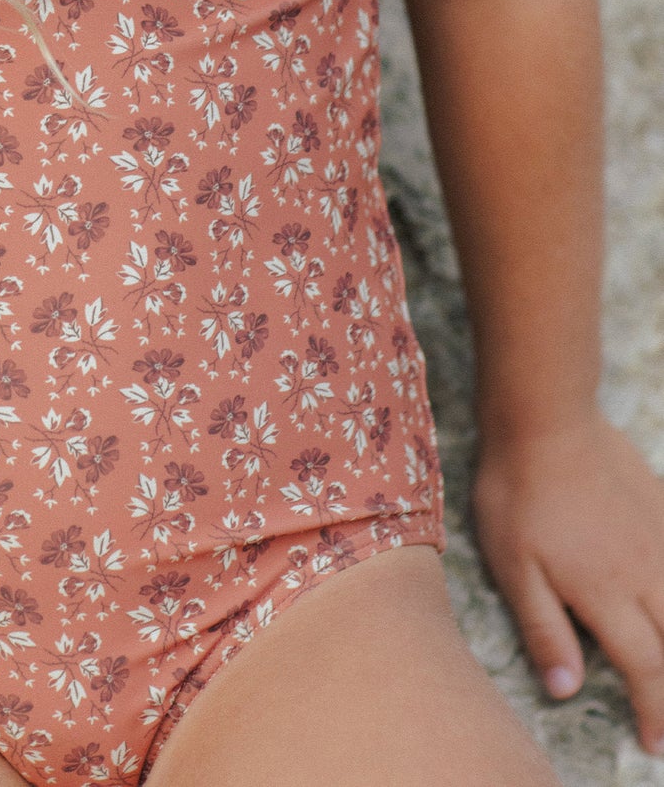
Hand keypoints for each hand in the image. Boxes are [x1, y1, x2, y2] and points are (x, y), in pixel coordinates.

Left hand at [472, 408, 663, 755]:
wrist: (546, 420)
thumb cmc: (519, 494)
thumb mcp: (514, 566)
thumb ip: (543, 628)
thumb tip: (566, 688)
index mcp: (607, 595)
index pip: (645, 669)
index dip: (654, 711)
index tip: (654, 743)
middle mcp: (647, 575)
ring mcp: (661, 541)